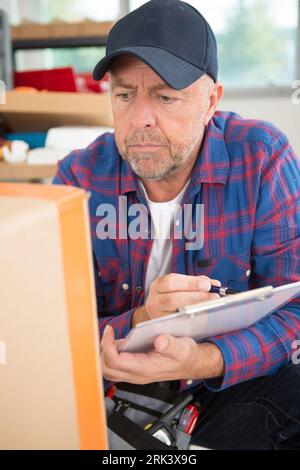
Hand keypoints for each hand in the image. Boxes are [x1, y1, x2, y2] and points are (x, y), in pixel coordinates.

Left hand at [101, 325, 223, 383]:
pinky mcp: (135, 367)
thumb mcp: (182, 347)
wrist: (192, 363)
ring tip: (113, 336)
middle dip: (102, 351)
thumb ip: (171, 345)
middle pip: (106, 369)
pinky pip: (116, 364)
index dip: (106, 346)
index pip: (114, 362)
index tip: (110, 330)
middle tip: (109, 334)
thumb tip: (159, 341)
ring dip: (106, 352)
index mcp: (145, 369)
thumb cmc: (186, 355)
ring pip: (109, 369)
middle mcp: (137, 374)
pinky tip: (120, 340)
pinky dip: (112, 352)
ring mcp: (135, 372)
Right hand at [133, 273, 220, 325]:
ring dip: (196, 308)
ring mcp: (157, 317)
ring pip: (175, 312)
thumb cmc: (176, 296)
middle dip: (196, 297)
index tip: (207, 285)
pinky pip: (179, 324)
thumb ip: (197, 283)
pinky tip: (205, 315)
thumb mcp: (183, 285)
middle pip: (172, 299)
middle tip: (214, 296)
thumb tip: (214, 284)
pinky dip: (194, 319)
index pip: (170, 282)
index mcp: (157, 286)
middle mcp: (153, 301)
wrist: (163, 313)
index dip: (190, 283)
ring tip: (211, 305)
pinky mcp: (164, 328)